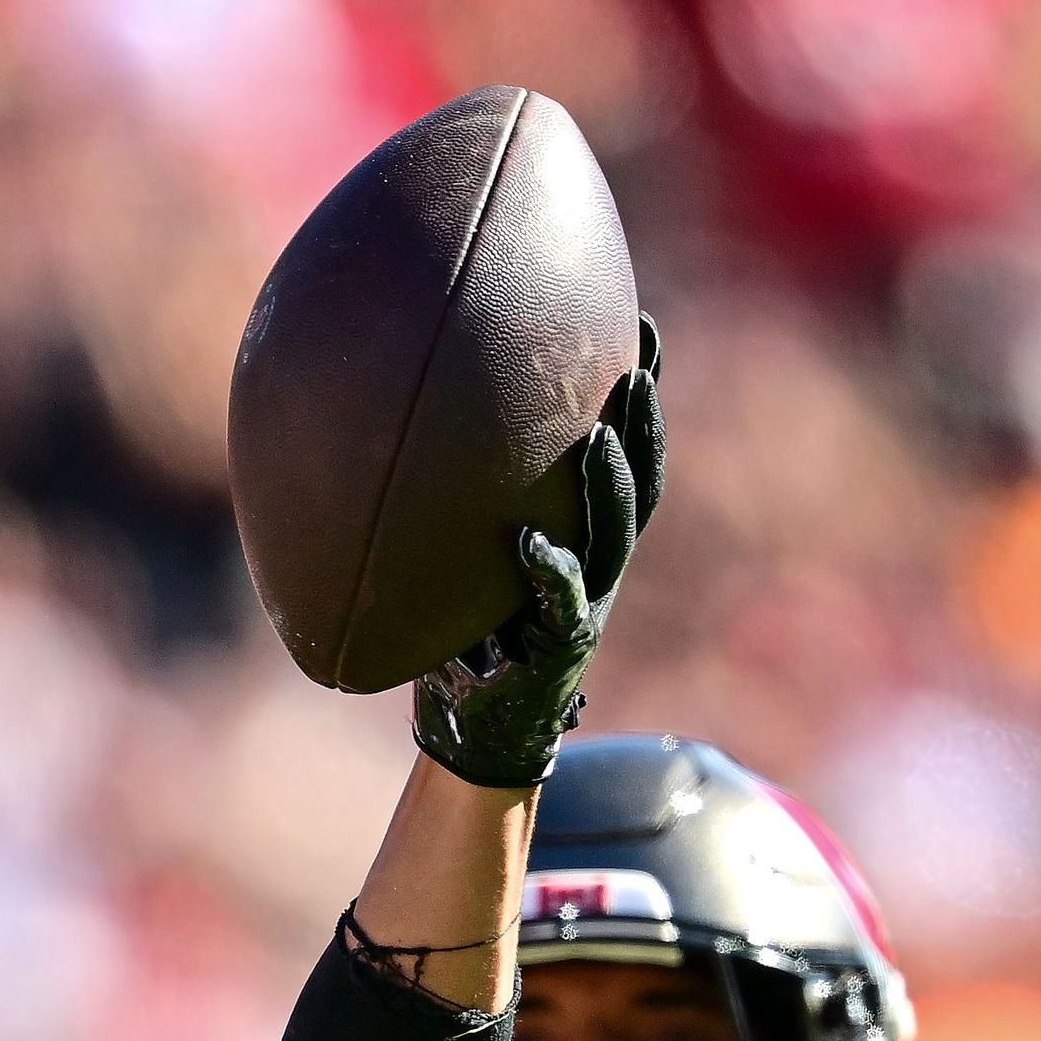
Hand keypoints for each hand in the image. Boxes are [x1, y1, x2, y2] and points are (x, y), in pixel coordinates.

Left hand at [410, 323, 662, 791]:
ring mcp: (588, 600)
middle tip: (639, 362)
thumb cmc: (462, 622)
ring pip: (615, 531)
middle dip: (644, 419)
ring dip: (612, 480)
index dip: (638, 387)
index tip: (636, 321)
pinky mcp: (562, 645)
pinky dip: (547, 568)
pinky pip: (561, 601)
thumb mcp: (461, 547)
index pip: (623, 444)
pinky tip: (526, 538)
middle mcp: (598, 556)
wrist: (476, 719)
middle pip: (638, 477)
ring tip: (602, 432)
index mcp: (583, 527)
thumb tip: (396, 401)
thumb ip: (453, 489)